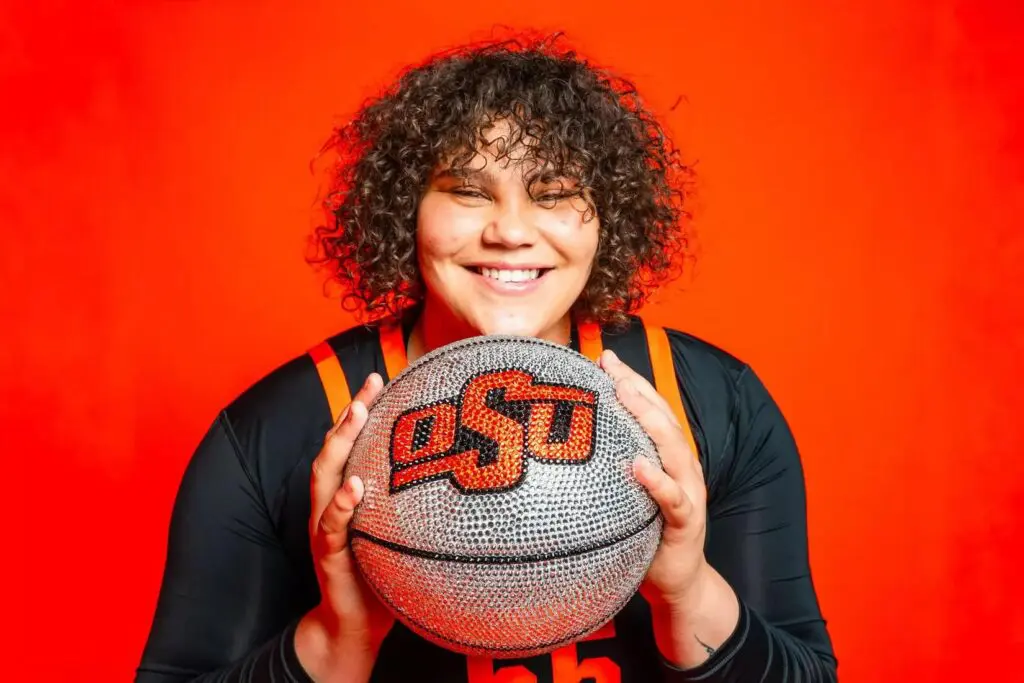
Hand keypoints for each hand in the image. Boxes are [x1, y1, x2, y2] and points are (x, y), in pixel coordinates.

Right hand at [295, 373, 394, 681]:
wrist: (357, 623)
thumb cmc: (385, 569)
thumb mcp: (403, 526)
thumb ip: (417, 498)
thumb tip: (467, 467)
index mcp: (349, 492)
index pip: (354, 441)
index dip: (364, 407)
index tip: (383, 376)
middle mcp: (332, 502)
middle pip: (335, 447)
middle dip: (350, 413)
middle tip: (369, 385)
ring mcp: (325, 526)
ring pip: (324, 476)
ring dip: (339, 443)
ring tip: (356, 415)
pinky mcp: (328, 554)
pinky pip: (331, 525)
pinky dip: (340, 504)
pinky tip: (354, 487)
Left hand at [599, 350, 709, 611]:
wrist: (678, 581)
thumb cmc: (645, 531)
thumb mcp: (626, 491)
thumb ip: (610, 464)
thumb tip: (565, 442)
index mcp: (667, 456)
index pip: (651, 408)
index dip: (630, 381)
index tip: (604, 358)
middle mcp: (681, 467)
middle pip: (662, 417)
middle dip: (636, 387)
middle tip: (611, 366)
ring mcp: (687, 492)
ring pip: (672, 448)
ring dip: (648, 419)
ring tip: (624, 395)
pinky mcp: (685, 522)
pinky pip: (672, 498)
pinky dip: (657, 480)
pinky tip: (638, 466)